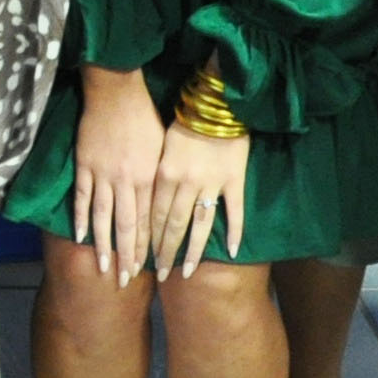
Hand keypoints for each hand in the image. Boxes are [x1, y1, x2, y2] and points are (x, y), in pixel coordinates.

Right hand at [67, 65, 166, 284]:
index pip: (148, 220)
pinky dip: (80, 217)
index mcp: (149, 177)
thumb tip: (162, 206)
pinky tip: (80, 236)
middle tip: (125, 279)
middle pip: (126, 225)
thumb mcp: (162, 150)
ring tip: (103, 267)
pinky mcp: (85, 165)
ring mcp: (103, 174)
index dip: (146, 246)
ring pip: (103, 216)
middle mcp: (127, 181)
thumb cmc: (145, 118)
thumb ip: (159, 179)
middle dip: (127, 254)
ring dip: (103, 244)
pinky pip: (81, 196)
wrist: (116, 92)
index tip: (146, 269)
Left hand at [148, 125, 249, 278]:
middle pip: (173, 226)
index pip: (153, 216)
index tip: (142, 260)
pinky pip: (234, 211)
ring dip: (193, 251)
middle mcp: (185, 184)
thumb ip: (157, 175)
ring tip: (188, 272)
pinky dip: (234, 232)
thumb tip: (147, 201)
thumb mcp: (160, 147)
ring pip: (200, 225)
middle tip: (161, 274)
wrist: (215, 102)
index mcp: (163, 175)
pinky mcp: (235, 180)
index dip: (148, 240)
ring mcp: (211, 184)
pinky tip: (232, 251)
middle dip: (166, 253)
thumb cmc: (183, 122)